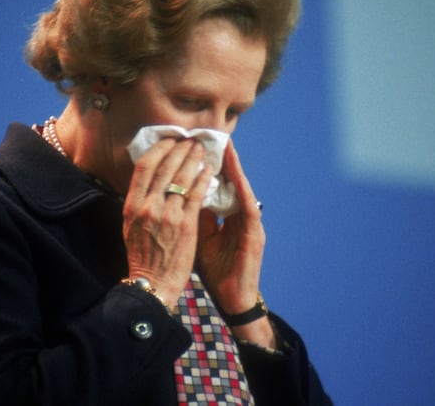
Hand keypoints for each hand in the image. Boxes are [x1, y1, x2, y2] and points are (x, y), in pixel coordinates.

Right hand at [122, 138, 213, 306]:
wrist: (153, 284)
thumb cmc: (143, 256)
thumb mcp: (131, 226)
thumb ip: (139, 203)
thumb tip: (149, 180)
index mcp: (132, 205)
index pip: (144, 166)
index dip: (159, 149)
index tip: (169, 140)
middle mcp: (147, 206)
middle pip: (165, 166)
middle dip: (179, 149)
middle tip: (190, 140)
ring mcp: (167, 215)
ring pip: (182, 177)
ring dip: (193, 159)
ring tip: (201, 150)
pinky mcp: (186, 225)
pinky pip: (196, 194)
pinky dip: (203, 179)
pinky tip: (209, 171)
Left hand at [196, 139, 265, 314]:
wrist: (232, 298)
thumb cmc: (217, 269)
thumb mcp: (200, 238)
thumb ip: (195, 215)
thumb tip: (179, 193)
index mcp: (227, 216)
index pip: (218, 185)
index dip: (210, 166)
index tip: (199, 146)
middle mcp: (240, 217)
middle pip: (232, 182)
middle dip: (224, 159)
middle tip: (215, 136)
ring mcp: (250, 225)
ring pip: (243, 191)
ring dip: (236, 170)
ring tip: (229, 149)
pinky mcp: (255, 237)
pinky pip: (249, 211)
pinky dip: (243, 194)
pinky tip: (238, 180)